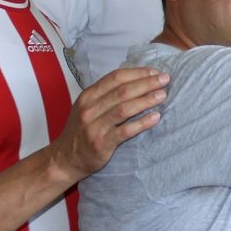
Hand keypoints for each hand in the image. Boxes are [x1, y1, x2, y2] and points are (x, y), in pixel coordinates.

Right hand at [47, 67, 169, 181]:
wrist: (65, 158)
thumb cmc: (82, 130)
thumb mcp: (87, 107)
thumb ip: (107, 94)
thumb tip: (138, 80)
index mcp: (88, 96)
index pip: (116, 78)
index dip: (137, 73)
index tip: (155, 72)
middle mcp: (89, 109)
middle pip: (122, 91)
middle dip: (147, 83)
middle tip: (166, 80)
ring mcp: (94, 126)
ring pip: (124, 109)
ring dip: (146, 100)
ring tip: (163, 95)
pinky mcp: (101, 143)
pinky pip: (125, 131)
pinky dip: (142, 123)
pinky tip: (156, 117)